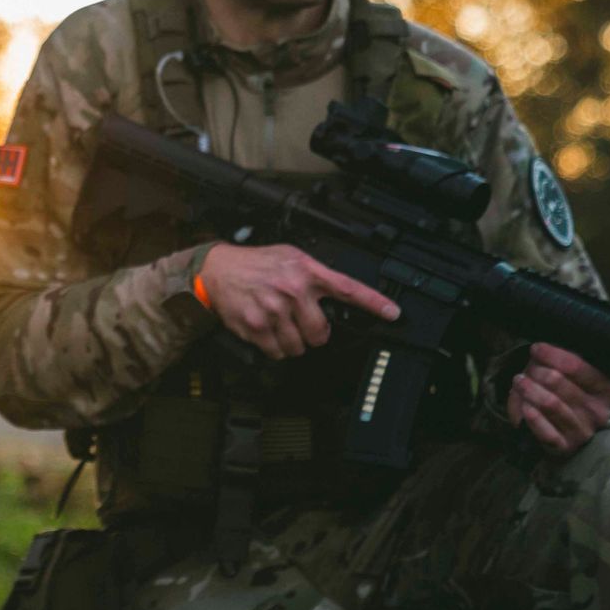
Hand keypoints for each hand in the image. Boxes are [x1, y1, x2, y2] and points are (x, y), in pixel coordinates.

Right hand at [197, 243, 399, 359]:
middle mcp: (292, 291)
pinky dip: (275, 348)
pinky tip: (267, 331)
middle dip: (315, 334)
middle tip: (302, 323)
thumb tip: (339, 295)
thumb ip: (315, 275)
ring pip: (299, 346)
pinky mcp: (256, 326)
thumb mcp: (290, 257)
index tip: (392, 314)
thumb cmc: (256, 264)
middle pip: (321, 332)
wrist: (217, 270)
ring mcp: (274, 310)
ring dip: (293, 342)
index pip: (348, 289)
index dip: (374, 303)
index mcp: (306, 271)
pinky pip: (277, 352)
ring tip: (280, 325)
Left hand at [509, 342, 609, 455]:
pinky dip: (532, 417)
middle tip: (527, 371)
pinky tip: (525, 406)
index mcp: (607, 389)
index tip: (536, 349)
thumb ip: (559, 361)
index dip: (552, 355)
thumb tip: (539, 350)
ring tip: (519, 382)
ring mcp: (583, 431)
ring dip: (529, 389)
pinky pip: (546, 431)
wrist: (562, 428)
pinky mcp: (565, 446)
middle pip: (559, 382)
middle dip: (537, 372)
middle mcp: (599, 411)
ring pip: (551, 403)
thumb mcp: (569, 373)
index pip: (578, 366)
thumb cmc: (565, 392)